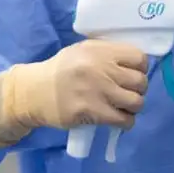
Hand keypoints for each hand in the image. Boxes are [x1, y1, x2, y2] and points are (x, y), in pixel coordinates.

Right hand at [0, 40, 148, 146]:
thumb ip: (108, 54)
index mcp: (100, 51)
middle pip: (140, 82)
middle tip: (128, 94)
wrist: (32, 92)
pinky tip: (119, 120)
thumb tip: (136, 65)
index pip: (139, 58)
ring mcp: (97, 91)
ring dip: (134, 107)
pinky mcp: (91, 112)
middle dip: (138, 90)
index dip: (140, 69)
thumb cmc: (60, 71)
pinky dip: (126, 122)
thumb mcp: (83, 52)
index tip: (133, 75)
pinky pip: (123, 120)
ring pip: (136, 102)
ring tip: (124, 108)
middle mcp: (101, 68)